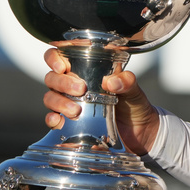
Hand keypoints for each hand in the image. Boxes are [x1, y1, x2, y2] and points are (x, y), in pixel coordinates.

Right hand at [42, 48, 159, 154]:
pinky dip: (51, 119)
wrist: (139, 132)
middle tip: (81, 89)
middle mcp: (73, 85)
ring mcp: (69, 103)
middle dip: (62, 82)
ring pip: (50, 97)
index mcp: (86, 70)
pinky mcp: (68, 122)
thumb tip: (111, 82)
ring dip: (58, 102)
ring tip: (76, 110)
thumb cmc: (133, 104)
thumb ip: (127, 82)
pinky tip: (59, 121)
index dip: (54, 58)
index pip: (60, 57)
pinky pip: (51, 119)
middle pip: (52, 78)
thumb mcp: (134, 90)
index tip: (62, 67)